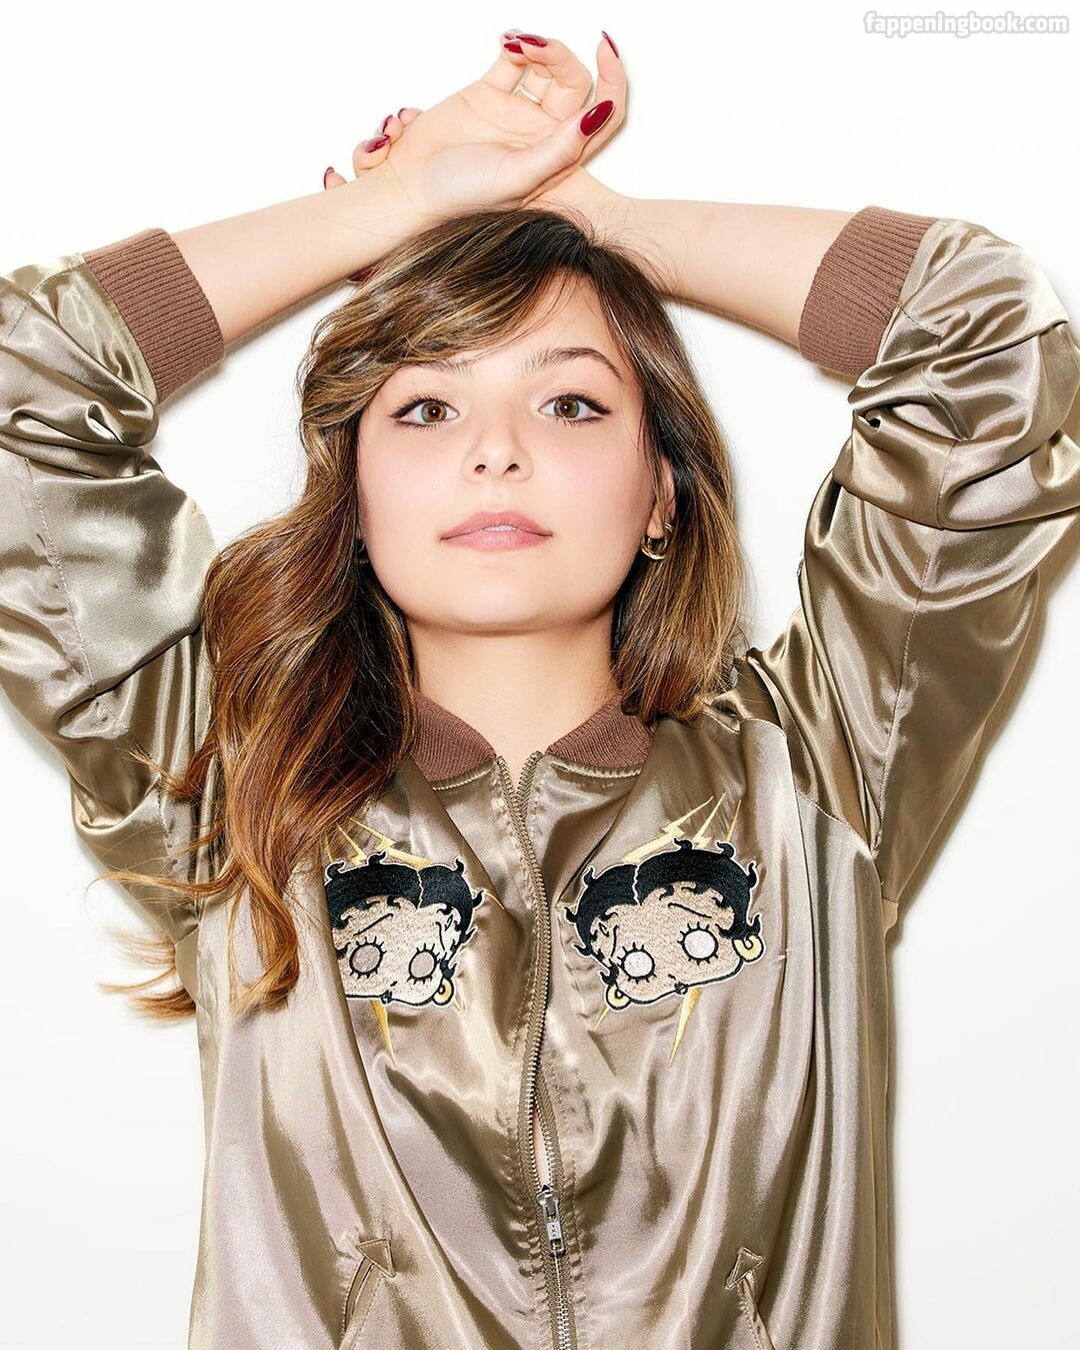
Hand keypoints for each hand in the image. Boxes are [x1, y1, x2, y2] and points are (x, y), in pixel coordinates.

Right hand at [322, 29, 625, 244]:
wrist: (409, 191)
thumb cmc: (462, 198)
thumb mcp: (519, 179)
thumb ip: (560, 150)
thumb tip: (598, 113)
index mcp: (559, 160)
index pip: (603, 116)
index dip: (613, 82)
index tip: (605, 51)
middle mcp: (542, 136)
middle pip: (574, 84)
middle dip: (561, 58)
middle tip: (536, 49)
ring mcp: (516, 114)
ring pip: (545, 68)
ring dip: (539, 48)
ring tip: (517, 45)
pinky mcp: (489, 96)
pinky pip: (513, 61)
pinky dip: (515, 44)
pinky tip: (507, 41)